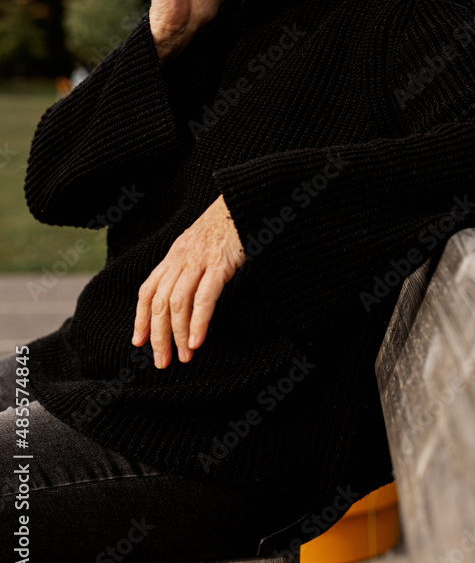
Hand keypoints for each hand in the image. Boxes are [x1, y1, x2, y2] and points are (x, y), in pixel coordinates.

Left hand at [131, 194, 246, 367]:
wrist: (247, 200)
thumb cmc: (229, 225)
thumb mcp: (202, 244)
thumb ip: (191, 266)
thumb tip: (185, 296)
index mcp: (175, 254)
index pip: (148, 289)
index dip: (140, 317)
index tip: (139, 342)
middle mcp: (181, 257)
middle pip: (159, 302)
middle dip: (158, 336)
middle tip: (162, 362)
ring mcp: (199, 260)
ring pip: (178, 303)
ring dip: (179, 334)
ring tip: (184, 356)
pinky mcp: (220, 263)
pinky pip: (204, 297)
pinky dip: (199, 321)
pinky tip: (197, 341)